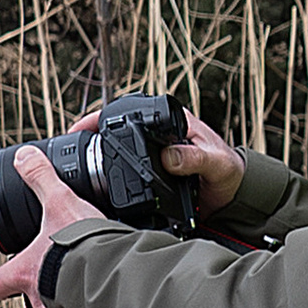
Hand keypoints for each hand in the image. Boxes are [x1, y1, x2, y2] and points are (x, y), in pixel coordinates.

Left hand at [0, 148, 98, 307]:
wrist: (116, 271)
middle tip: (52, 265)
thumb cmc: (80, 245)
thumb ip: (41, 179)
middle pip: (27, 299)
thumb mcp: (59, 202)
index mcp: (23, 273)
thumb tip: (24, 157)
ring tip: (83, 271)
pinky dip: (92, 296)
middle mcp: (40, 298)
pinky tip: (105, 278)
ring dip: (66, 292)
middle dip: (39, 284)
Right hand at [68, 103, 244, 211]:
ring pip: (117, 149)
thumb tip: (169, 157)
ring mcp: (153, 153)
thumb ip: (195, 158)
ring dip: (97, 154)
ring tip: (75, 163)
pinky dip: (110, 175)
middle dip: (92, 134)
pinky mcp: (151, 173)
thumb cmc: (230, 172)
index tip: (84, 127)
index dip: (105, 116)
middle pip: (117, 129)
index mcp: (173, 121)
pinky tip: (95, 184)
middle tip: (71, 142)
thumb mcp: (216, 163)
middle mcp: (159, 134)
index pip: (133, 110)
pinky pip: (126, 170)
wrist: (235, 197)